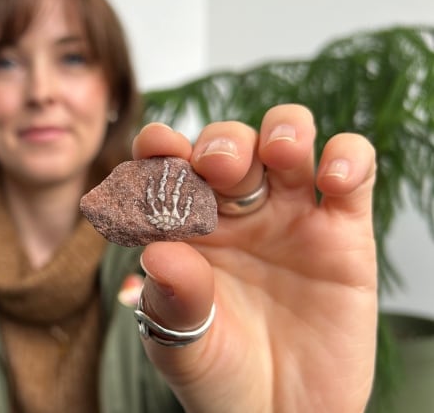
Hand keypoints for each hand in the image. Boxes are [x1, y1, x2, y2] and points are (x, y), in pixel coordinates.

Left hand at [131, 104, 377, 411]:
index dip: (161, 148)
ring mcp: (289, 218)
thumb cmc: (221, 379)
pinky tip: (333, 180)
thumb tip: (158, 253)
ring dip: (282, 130)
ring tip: (277, 153)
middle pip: (227, 145)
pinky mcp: (343, 233)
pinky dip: (348, 159)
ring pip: (288, 141)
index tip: (157, 148)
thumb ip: (172, 302)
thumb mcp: (183, 348)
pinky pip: (352, 174)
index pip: (166, 169)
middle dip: (221, 143)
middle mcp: (234, 214)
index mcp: (185, 229)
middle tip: (215, 167)